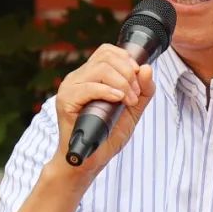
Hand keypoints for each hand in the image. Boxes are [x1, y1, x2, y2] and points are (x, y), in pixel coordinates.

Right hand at [47, 44, 155, 185]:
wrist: (89, 160)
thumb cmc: (107, 135)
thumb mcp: (132, 110)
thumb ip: (143, 90)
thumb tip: (147, 68)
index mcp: (90, 75)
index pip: (107, 51)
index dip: (126, 60)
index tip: (138, 79)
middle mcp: (78, 77)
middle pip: (106, 57)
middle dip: (128, 74)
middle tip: (135, 96)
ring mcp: (70, 87)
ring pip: (100, 69)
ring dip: (122, 84)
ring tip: (128, 101)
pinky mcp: (66, 101)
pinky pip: (89, 87)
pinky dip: (108, 91)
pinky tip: (118, 100)